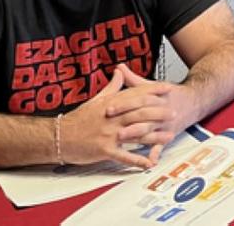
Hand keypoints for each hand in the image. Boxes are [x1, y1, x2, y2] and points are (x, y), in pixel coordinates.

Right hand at [58, 65, 173, 169]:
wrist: (59, 137)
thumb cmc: (78, 119)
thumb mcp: (96, 100)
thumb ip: (112, 87)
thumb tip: (120, 71)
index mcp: (111, 104)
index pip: (136, 94)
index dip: (153, 91)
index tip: (167, 88)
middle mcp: (112, 118)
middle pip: (140, 113)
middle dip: (159, 112)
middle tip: (174, 113)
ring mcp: (109, 134)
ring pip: (136, 133)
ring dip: (154, 136)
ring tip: (169, 136)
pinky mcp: (105, 150)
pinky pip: (124, 155)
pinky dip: (137, 160)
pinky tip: (149, 162)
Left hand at [111, 64, 197, 162]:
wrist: (195, 101)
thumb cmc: (170, 94)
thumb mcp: (152, 85)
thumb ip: (133, 79)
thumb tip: (119, 68)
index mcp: (155, 97)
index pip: (137, 99)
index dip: (122, 104)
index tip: (108, 108)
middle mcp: (161, 110)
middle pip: (142, 115)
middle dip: (127, 120)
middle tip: (112, 124)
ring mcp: (165, 124)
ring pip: (150, 130)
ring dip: (136, 135)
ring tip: (123, 138)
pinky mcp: (168, 134)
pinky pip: (161, 145)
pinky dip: (155, 153)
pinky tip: (149, 160)